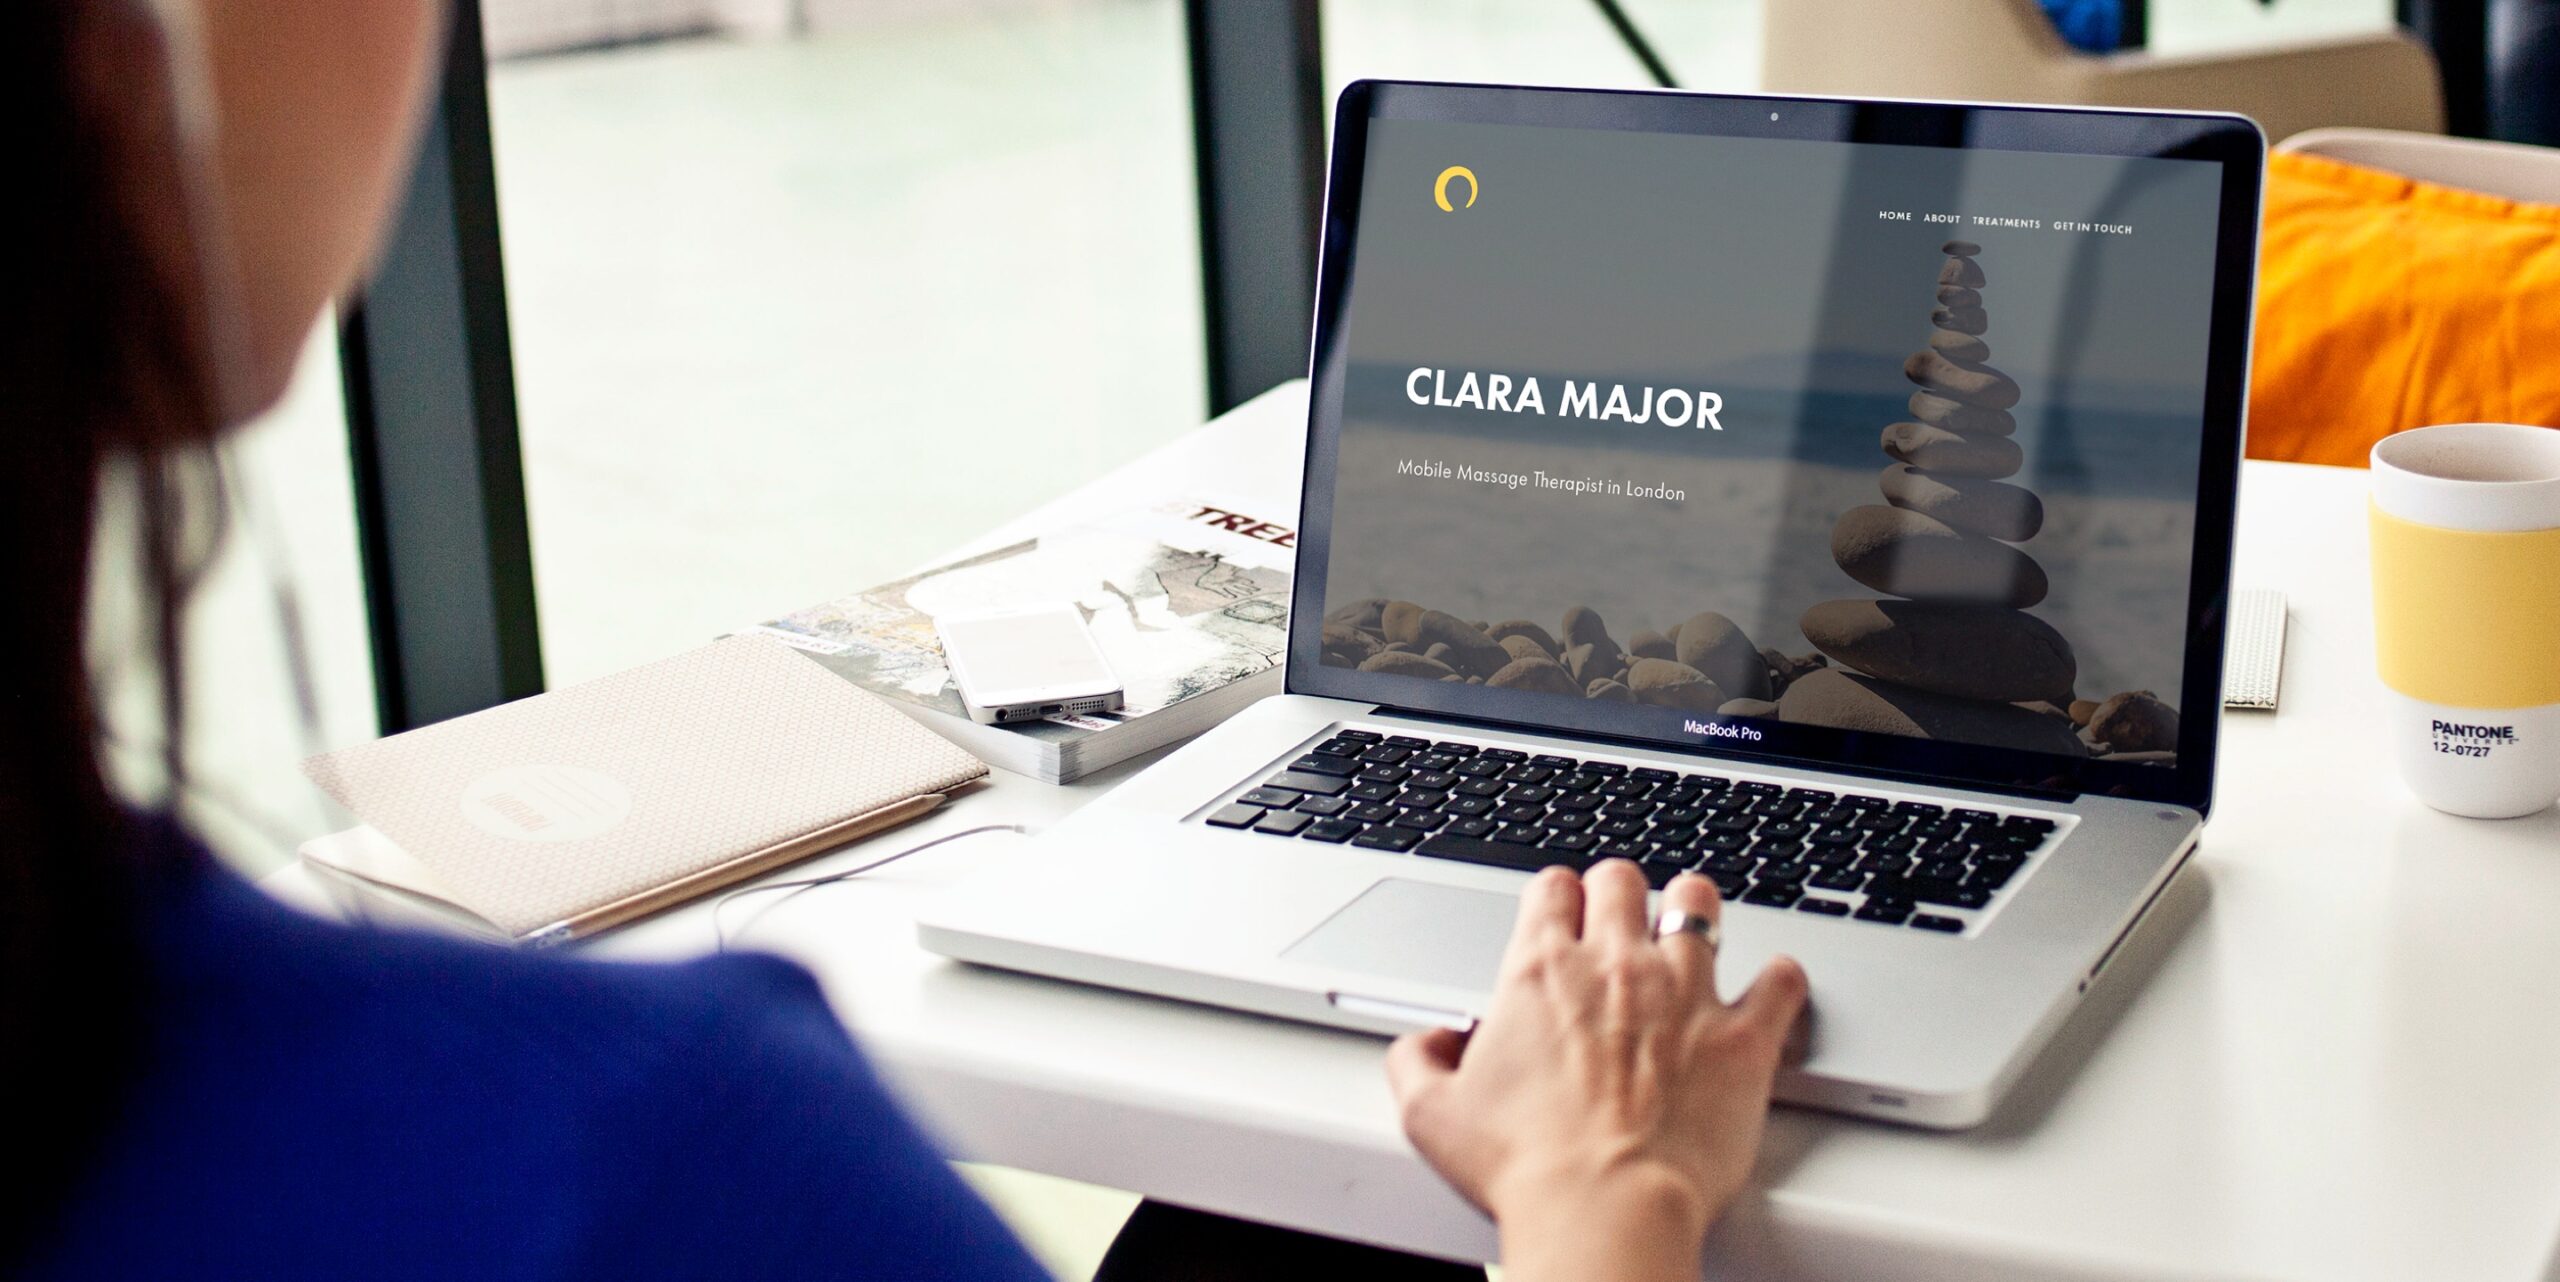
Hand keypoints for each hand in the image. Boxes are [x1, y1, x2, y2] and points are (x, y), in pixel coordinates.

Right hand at [1385, 862, 1806, 1281]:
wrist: (1605, 1208)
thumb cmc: (1526, 1167)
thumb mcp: (1432, 1116)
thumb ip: (1418, 1062)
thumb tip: (1429, 1045)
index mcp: (1542, 972)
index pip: (1551, 887)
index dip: (1556, 897)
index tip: (1561, 916)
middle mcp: (1617, 965)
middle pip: (1623, 878)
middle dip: (1621, 892)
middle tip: (1621, 920)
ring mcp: (1687, 992)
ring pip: (1700, 901)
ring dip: (1695, 911)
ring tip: (1693, 929)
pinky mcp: (1743, 1036)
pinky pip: (1780, 978)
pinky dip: (1780, 978)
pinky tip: (1773, 987)